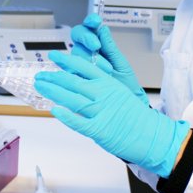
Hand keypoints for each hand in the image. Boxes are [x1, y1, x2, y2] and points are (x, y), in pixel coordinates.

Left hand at [35, 51, 189, 177]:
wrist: (152, 135)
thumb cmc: (137, 116)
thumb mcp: (120, 93)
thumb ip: (102, 87)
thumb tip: (83, 83)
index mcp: (109, 84)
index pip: (84, 67)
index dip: (67, 61)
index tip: (54, 56)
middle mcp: (103, 94)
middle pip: (73, 82)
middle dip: (53, 77)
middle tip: (40, 75)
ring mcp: (101, 111)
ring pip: (72, 98)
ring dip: (53, 92)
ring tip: (41, 87)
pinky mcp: (100, 129)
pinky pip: (78, 121)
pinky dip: (65, 115)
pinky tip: (54, 110)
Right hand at [71, 14, 148, 105]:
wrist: (126, 104)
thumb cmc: (125, 84)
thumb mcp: (121, 64)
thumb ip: (110, 47)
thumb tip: (102, 28)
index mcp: (99, 45)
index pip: (89, 28)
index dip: (89, 22)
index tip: (95, 21)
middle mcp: (87, 53)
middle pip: (77, 36)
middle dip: (86, 38)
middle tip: (96, 46)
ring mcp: (80, 65)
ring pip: (75, 52)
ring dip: (89, 58)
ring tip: (105, 69)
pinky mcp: (75, 78)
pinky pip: (70, 70)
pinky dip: (77, 71)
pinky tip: (85, 75)